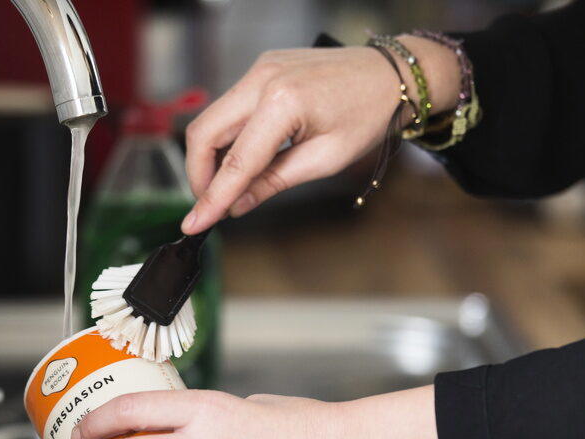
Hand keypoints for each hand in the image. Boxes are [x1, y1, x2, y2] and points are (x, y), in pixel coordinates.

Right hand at [181, 38, 459, 234]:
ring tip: (228, 186)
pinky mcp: (262, 69)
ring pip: (212, 119)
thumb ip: (274, 182)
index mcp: (284, 102)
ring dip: (211, 157)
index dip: (212, 198)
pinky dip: (228, 138)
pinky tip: (242, 159)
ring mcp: (260, 69)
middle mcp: (263, 79)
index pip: (236, 161)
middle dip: (200, 175)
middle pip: (204, 132)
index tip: (193, 224)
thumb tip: (236, 206)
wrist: (391, 74)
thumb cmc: (368, 114)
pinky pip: (229, 108)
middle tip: (211, 205)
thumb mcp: (325, 160)